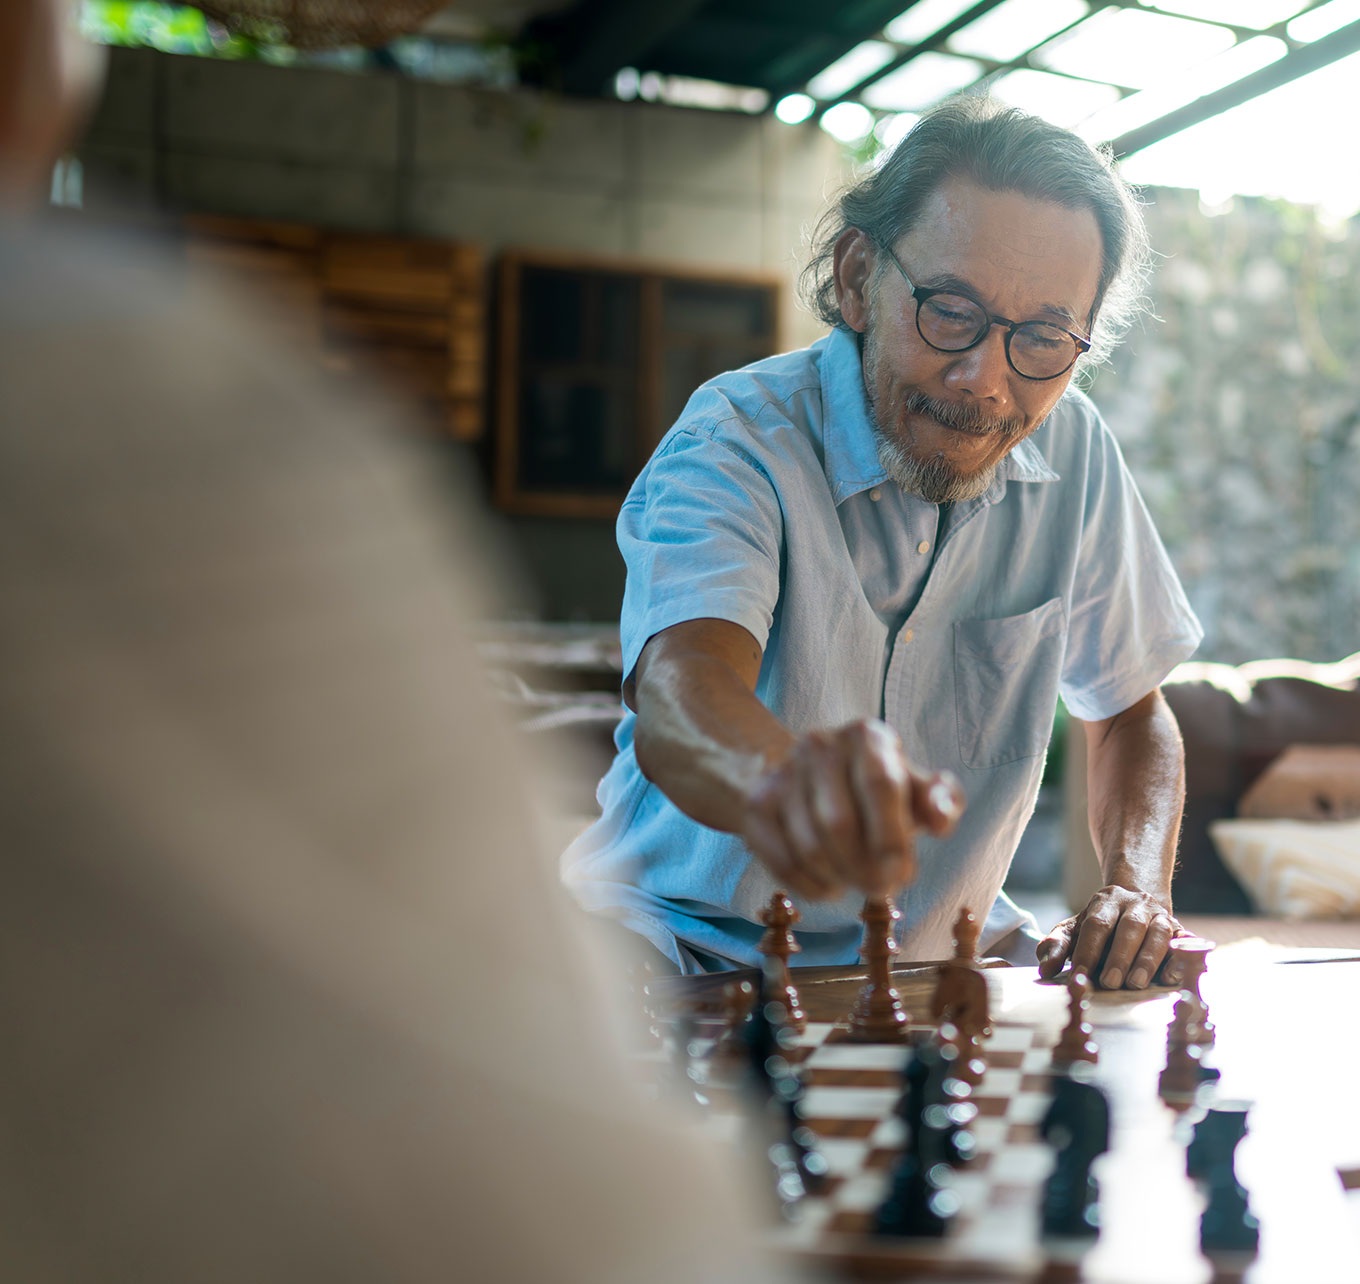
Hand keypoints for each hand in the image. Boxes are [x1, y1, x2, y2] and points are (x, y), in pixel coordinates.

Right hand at [740, 719, 963, 900]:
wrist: (804, 775)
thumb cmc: (873, 787)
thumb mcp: (912, 786)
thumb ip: (940, 800)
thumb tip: (940, 819)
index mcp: (866, 735)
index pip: (880, 785)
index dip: (891, 836)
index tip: (902, 874)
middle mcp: (820, 745)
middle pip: (839, 823)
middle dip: (864, 868)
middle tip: (881, 888)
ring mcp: (783, 773)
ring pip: (809, 847)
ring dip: (839, 878)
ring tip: (856, 882)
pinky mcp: (757, 804)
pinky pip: (782, 860)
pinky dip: (810, 886)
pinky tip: (828, 886)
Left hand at [1036, 885, 1183, 988]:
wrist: (1136, 903)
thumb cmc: (1100, 925)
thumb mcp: (1075, 929)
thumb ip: (1056, 946)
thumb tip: (1046, 969)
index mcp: (1106, 901)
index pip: (1096, 925)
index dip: (1088, 950)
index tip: (1079, 975)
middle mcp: (1136, 903)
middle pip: (1129, 927)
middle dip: (1119, 956)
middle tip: (1109, 983)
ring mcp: (1161, 915)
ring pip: (1159, 933)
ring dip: (1147, 959)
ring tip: (1135, 984)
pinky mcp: (1180, 930)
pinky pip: (1185, 942)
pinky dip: (1179, 959)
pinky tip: (1170, 977)